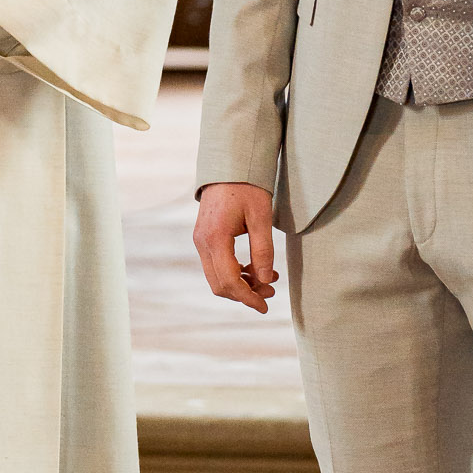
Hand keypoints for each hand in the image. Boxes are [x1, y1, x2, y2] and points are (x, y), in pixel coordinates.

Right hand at [194, 181, 277, 314]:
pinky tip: (254, 269)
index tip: (265, 306)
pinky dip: (234, 273)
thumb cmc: (247, 188)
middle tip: (271, 292)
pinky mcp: (204, 239)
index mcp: (215, 238)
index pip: (229, 281)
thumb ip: (263, 251)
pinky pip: (216, 265)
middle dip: (245, 294)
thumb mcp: (261, 218)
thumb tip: (264, 281)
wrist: (229, 165)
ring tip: (268, 280)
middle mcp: (202, 243)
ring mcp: (200, 241)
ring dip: (241, 284)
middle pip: (220, 285)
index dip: (248, 298)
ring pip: (217, 277)